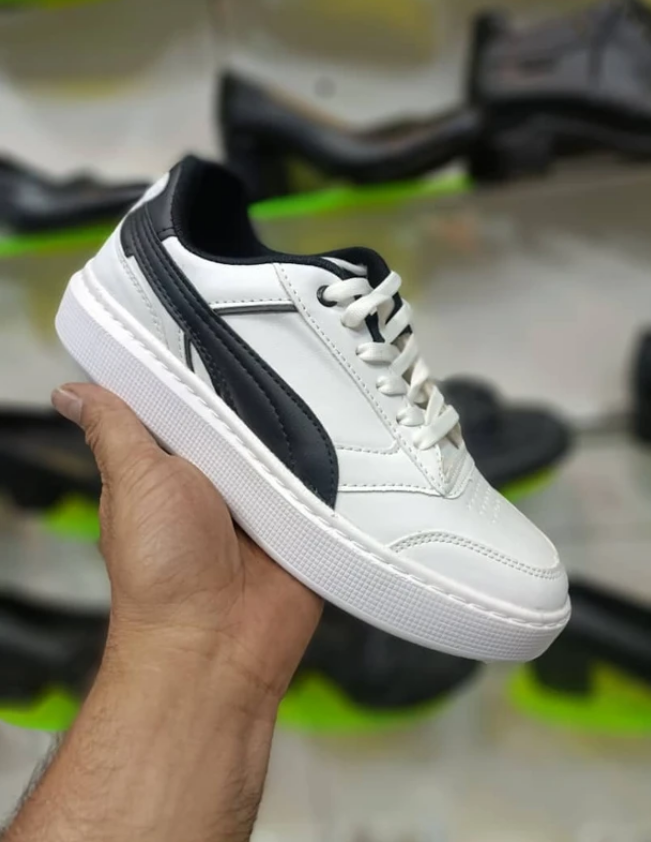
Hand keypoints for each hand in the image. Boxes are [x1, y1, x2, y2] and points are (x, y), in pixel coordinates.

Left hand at [52, 383, 322, 706]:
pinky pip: (321, 489)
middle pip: (245, 423)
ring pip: (287, 451)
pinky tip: (313, 475)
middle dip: (253, 411)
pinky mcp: (298, 525)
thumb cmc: (160, 579)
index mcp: (173, 469)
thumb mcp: (132, 482)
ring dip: (290, 447)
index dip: (200, 381)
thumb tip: (75, 394)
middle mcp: (218, 485)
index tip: (211, 351)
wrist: (215, 644)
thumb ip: (116, 429)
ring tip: (279, 453)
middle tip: (254, 409)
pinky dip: (322, 480)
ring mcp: (261, 505)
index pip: (190, 406)